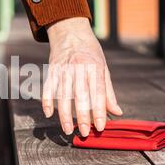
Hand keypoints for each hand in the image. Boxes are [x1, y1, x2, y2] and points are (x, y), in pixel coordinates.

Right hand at [43, 17, 122, 136]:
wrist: (70, 32)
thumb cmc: (90, 52)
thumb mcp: (103, 68)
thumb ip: (109, 92)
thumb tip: (117, 112)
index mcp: (95, 67)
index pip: (98, 93)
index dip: (99, 111)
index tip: (100, 126)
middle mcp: (79, 68)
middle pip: (80, 96)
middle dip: (82, 116)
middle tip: (85, 133)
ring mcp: (64, 69)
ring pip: (63, 95)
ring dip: (64, 114)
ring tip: (68, 130)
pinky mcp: (52, 71)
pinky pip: (48, 88)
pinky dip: (47, 101)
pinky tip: (49, 114)